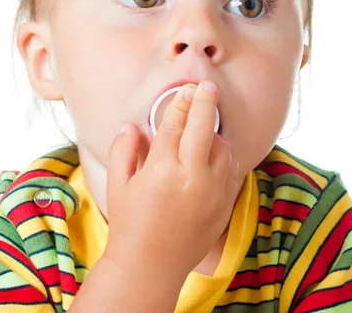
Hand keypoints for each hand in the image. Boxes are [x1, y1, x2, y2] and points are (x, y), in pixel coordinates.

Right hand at [104, 81, 238, 280]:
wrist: (151, 266)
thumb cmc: (130, 225)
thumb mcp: (118, 185)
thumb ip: (123, 150)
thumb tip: (129, 125)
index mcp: (162, 170)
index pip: (175, 125)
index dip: (180, 103)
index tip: (185, 89)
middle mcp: (192, 178)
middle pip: (204, 128)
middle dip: (206, 102)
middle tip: (208, 86)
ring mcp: (213, 193)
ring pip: (224, 149)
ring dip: (215, 133)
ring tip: (205, 127)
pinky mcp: (224, 206)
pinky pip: (232, 170)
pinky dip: (226, 156)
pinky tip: (215, 152)